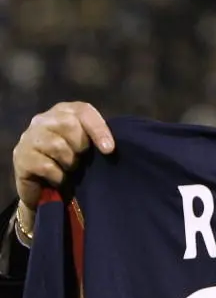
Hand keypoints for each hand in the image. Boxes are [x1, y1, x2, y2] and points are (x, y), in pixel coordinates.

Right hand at [12, 102, 114, 232]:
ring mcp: (29, 137)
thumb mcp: (86, 146)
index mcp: (64, 112)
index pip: (83, 110)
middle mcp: (44, 119)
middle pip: (69, 125)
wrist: (43, 187)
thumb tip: (112, 147)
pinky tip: (59, 178)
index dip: (98, 129)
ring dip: (70, 163)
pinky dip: (59, 176)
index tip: (109, 149)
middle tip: (80, 159)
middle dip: (81, 146)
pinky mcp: (20, 157)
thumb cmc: (70, 161)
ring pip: (57, 146)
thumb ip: (97, 138)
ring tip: (69, 169)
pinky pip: (47, 166)